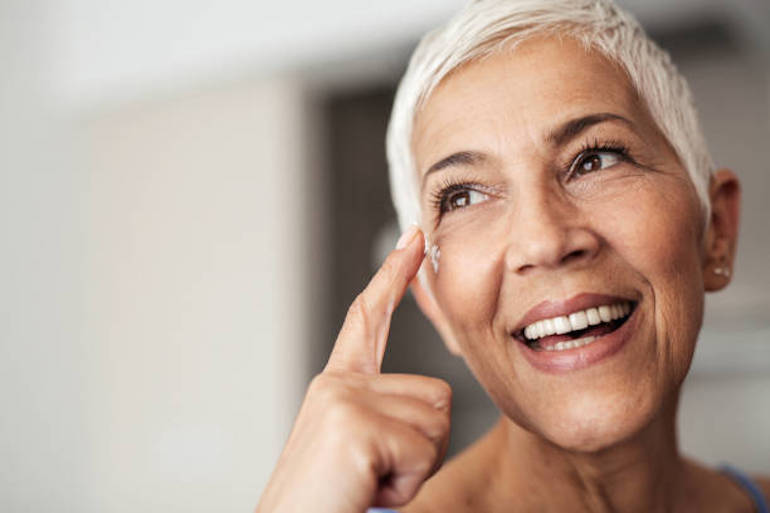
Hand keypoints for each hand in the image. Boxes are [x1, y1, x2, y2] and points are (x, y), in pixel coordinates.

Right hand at [257, 226, 451, 512]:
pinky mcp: (353, 423)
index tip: (414, 239)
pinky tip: (366, 486)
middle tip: (374, 474)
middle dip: (423, 446)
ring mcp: (343, 399)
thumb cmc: (328, 500)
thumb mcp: (360, 449)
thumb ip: (386, 414)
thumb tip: (432, 403)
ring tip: (367, 481)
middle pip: (437, 395)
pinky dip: (405, 484)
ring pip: (436, 423)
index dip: (392, 276)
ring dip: (413, 467)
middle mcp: (337, 385)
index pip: (368, 318)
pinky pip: (422, 451)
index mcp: (338, 388)